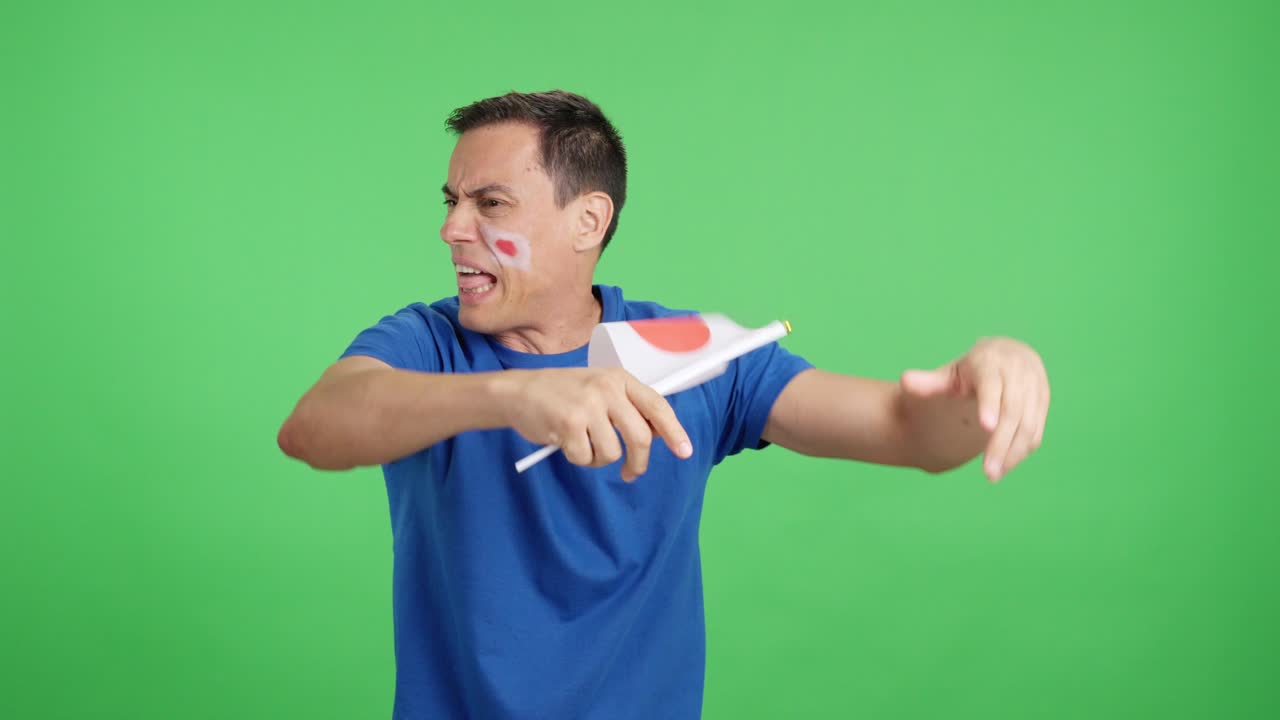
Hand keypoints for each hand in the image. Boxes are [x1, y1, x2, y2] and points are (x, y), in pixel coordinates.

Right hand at [498, 367, 693, 480]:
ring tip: (583, 444)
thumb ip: (626, 407)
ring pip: (612, 453)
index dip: (674, 431)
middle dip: (638, 462)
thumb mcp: (598, 389)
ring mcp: (587, 406)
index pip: (656, 405)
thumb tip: (658, 434)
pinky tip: (565, 442)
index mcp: (618, 378)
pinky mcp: (569, 424)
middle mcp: (606, 389)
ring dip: (598, 459)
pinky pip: (586, 458)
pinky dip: (578, 458)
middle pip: (640, 437)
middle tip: (631, 473)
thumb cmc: (561, 394)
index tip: (685, 451)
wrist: (518, 391)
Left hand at [900, 337, 1049, 481]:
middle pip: (1013, 410)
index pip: (992, 385)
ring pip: (1029, 424)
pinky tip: (1004, 466)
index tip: (986, 427)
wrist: (1005, 356)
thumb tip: (904, 381)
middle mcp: (1017, 371)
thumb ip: (928, 382)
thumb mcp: (948, 374)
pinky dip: (1021, 451)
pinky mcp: (1043, 402)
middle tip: (987, 474)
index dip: (990, 405)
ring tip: (992, 476)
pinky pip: (1036, 430)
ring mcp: (1035, 386)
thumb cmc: (969, 370)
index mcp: (991, 361)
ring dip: (1013, 453)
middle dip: (1000, 443)